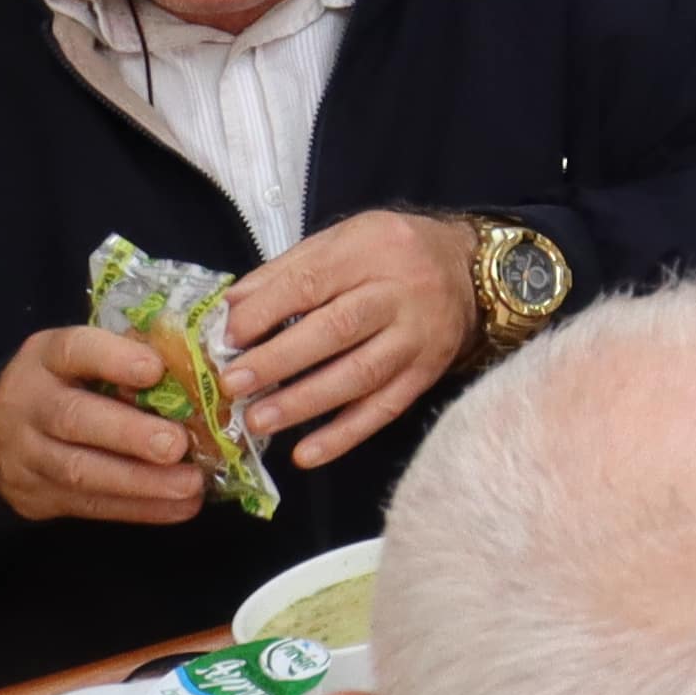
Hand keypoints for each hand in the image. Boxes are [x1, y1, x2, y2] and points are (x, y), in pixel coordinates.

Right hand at [0, 326, 211, 526]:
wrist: (4, 432)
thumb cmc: (68, 384)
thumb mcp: (86, 357)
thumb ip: (130, 357)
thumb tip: (197, 367)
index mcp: (45, 357)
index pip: (74, 350)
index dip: (114, 360)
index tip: (156, 369)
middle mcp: (27, 403)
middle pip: (73, 418)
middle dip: (129, 434)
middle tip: (175, 444)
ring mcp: (25, 454)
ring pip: (80, 471)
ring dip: (141, 481)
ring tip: (189, 483)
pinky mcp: (35, 496)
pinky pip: (89, 506)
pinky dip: (139, 508)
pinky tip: (180, 507)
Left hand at [220, 209, 481, 470]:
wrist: (469, 271)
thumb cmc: (390, 254)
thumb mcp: (342, 240)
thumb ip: (287, 272)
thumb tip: (230, 311)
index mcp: (370, 249)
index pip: (311, 282)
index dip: (265, 312)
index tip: (226, 337)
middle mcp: (400, 293)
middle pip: (337, 330)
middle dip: (279, 360)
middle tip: (232, 384)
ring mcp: (417, 338)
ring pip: (360, 374)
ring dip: (305, 402)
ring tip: (258, 421)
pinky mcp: (426, 373)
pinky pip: (385, 408)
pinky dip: (344, 435)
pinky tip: (306, 454)